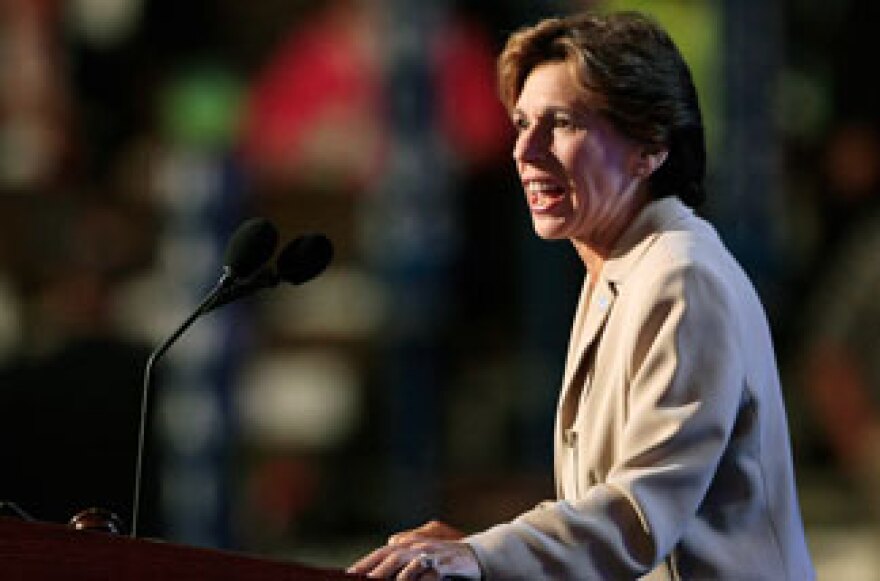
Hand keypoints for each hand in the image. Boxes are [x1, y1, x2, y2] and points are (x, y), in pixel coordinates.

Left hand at [348, 521, 480, 579]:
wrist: (483, 555)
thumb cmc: (454, 555)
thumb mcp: (430, 548)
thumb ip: (411, 542)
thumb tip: (391, 540)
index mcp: (413, 543)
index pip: (383, 552)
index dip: (366, 562)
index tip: (348, 574)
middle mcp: (420, 545)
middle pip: (390, 554)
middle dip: (371, 566)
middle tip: (354, 578)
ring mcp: (433, 553)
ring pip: (405, 560)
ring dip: (387, 571)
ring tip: (371, 580)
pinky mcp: (445, 562)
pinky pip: (426, 568)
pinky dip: (414, 574)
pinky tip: (403, 580)